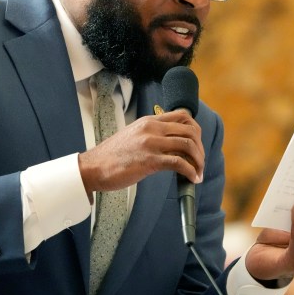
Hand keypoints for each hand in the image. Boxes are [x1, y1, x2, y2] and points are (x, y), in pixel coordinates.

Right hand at [77, 110, 203, 200]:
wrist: (93, 167)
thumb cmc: (112, 156)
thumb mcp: (134, 135)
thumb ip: (151, 135)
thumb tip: (171, 144)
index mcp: (149, 121)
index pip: (182, 116)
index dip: (195, 130)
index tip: (197, 144)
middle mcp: (152, 128)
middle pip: (190, 131)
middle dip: (200, 148)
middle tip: (200, 162)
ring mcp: (151, 143)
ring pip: (188, 145)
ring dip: (199, 161)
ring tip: (199, 172)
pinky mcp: (150, 160)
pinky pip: (179, 163)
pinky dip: (191, 171)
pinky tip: (192, 178)